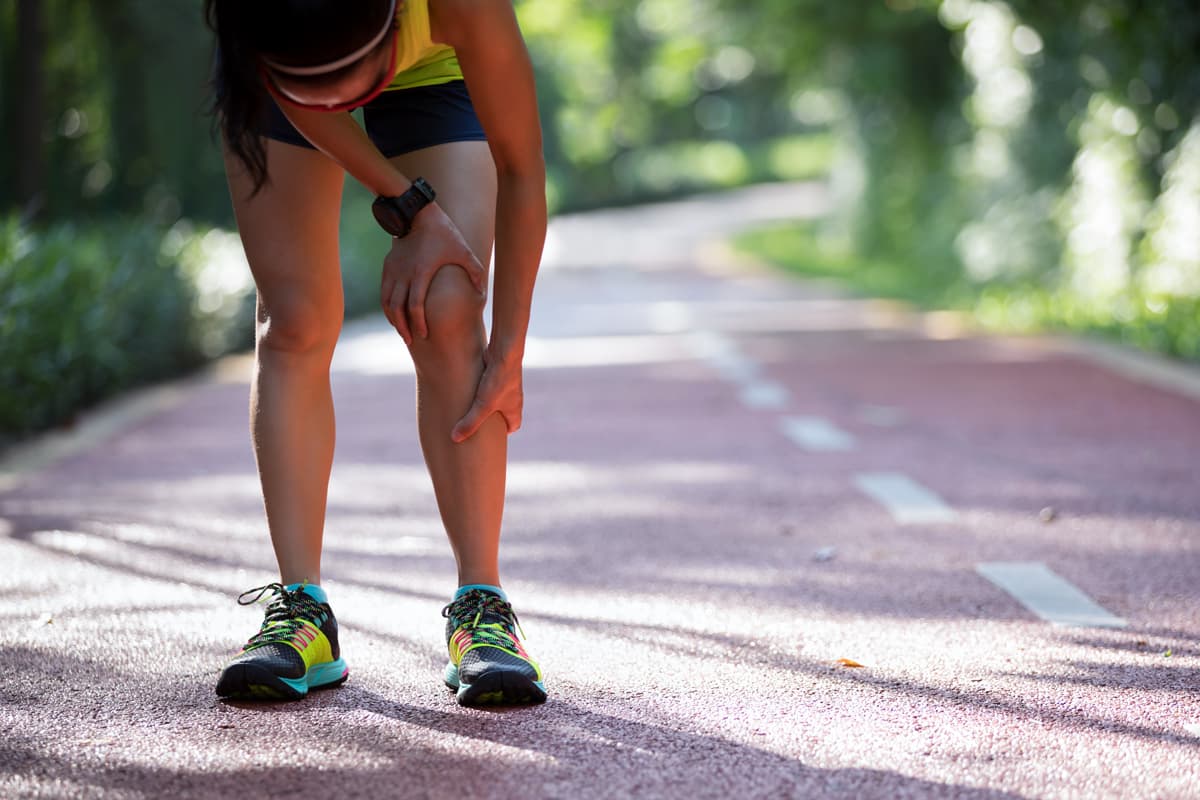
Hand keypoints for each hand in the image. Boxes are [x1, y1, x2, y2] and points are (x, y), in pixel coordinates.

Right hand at [380, 204, 486, 344]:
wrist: (416, 213)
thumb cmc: (443, 232)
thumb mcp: (463, 250)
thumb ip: (476, 272)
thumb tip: (483, 293)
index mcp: (421, 272)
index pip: (415, 305)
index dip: (418, 322)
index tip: (424, 334)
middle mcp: (404, 274)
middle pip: (397, 308)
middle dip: (403, 327)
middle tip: (410, 340)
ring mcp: (393, 270)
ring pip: (387, 302)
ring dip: (393, 319)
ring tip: (401, 330)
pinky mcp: (388, 266)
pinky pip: (384, 291)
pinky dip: (387, 306)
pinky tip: (394, 314)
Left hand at [452, 346, 523, 442]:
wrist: (505, 351)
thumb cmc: (498, 381)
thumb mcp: (482, 406)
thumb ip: (469, 423)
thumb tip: (454, 439)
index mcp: (514, 408)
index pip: (514, 426)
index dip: (503, 433)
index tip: (491, 437)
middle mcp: (513, 396)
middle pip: (504, 412)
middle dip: (492, 419)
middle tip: (478, 425)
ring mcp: (505, 383)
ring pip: (496, 398)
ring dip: (485, 402)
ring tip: (470, 408)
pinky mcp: (496, 372)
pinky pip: (489, 384)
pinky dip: (480, 388)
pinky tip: (467, 388)